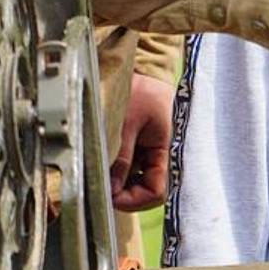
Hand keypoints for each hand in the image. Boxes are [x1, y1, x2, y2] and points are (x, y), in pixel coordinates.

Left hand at [110, 72, 172, 210]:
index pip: (156, 191)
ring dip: (118, 182)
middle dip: (124, 193)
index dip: (134, 199)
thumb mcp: (128, 122)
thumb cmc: (143, 90)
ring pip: (135, 182)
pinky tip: (106, 163)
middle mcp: (160, 157)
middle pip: (145, 190)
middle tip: (101, 187)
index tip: (110, 196)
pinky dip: (117, 170)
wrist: (145, 70)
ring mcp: (149, 153)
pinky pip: (129, 169)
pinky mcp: (139, 148)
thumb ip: (122, 156)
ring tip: (102, 172)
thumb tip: (111, 189)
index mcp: (166, 151)